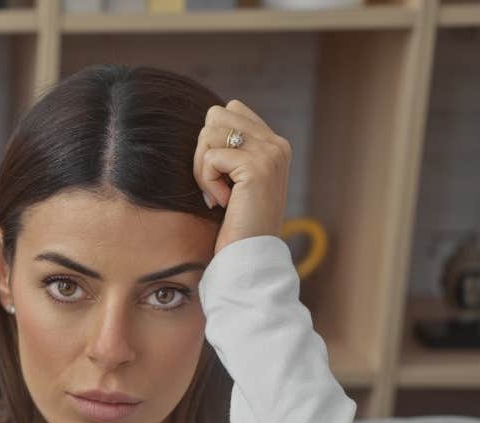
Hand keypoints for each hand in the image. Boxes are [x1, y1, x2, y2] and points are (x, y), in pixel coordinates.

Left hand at [194, 99, 293, 257]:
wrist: (250, 255)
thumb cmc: (236, 223)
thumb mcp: (235, 180)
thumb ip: (230, 150)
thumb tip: (206, 127)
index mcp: (274, 144)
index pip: (230, 110)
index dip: (212, 140)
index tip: (221, 174)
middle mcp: (276, 144)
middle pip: (216, 115)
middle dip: (203, 150)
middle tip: (214, 183)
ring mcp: (270, 153)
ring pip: (209, 132)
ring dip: (202, 167)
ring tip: (219, 193)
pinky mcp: (257, 167)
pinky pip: (211, 157)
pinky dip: (207, 181)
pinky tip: (222, 201)